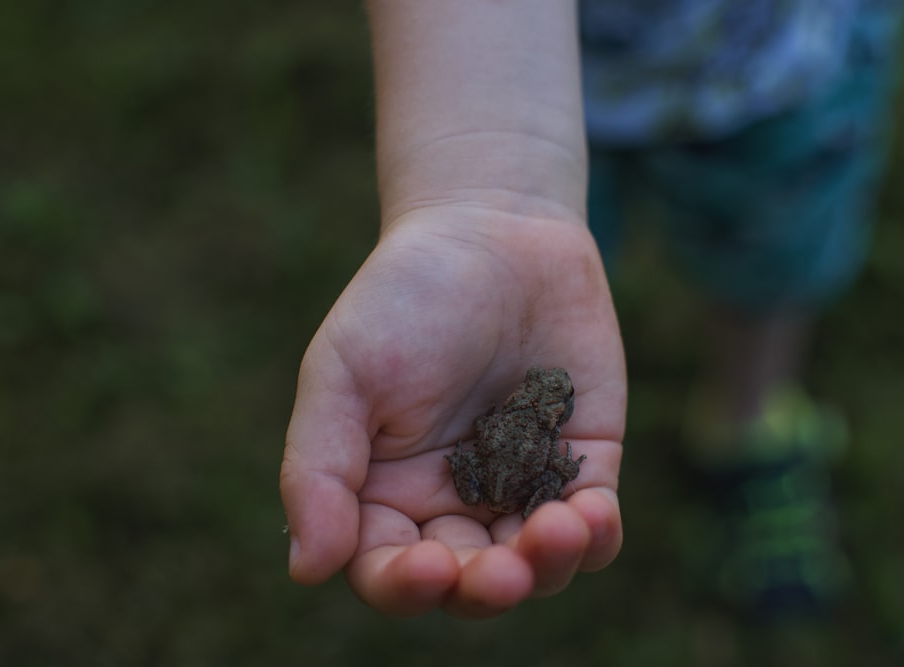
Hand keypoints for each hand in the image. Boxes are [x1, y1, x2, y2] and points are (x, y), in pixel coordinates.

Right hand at [280, 207, 625, 616]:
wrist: (494, 230)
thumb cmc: (405, 296)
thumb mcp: (343, 372)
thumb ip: (319, 468)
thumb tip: (307, 569)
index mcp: (385, 492)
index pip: (387, 569)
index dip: (405, 585)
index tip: (430, 564)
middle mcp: (454, 502)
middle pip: (469, 582)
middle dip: (486, 588)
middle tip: (504, 572)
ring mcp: (522, 486)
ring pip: (539, 568)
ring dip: (550, 567)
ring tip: (561, 528)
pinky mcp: (583, 462)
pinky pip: (596, 524)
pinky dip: (597, 535)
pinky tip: (592, 511)